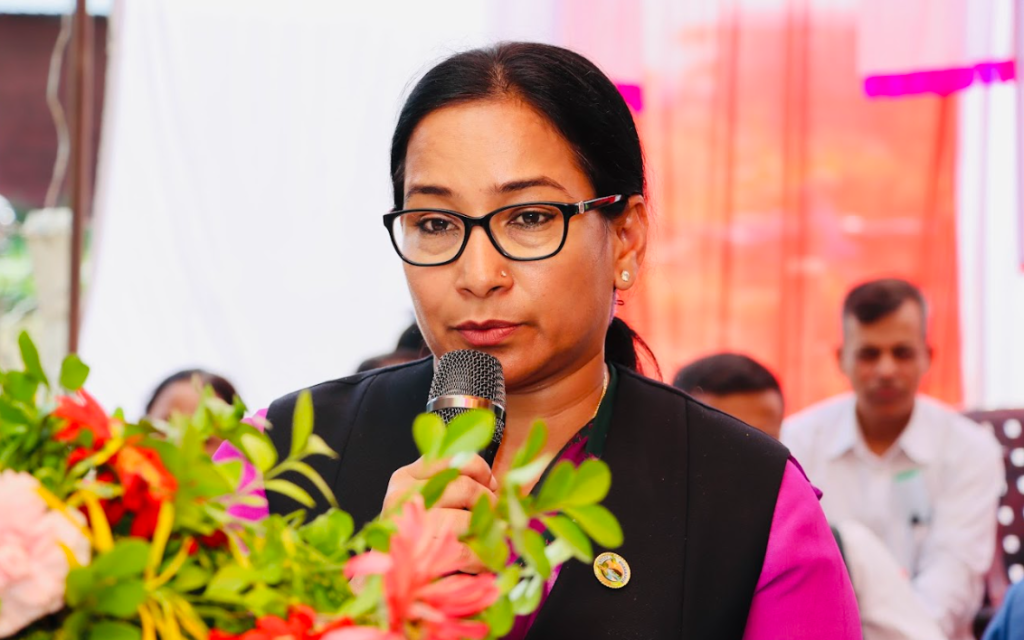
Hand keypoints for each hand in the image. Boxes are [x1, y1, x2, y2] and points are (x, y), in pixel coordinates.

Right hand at [383, 454, 498, 572]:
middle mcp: (404, 493)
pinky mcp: (415, 551)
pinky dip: (478, 557)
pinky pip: (459, 549)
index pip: (456, 460)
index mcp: (409, 475)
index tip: (492, 486)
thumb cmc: (413, 536)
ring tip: (492, 537)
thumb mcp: (428, 502)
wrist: (385, 573)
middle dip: (487, 503)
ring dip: (485, 530)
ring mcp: (408, 522)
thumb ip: (453, 487)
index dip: (481, 471)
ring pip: (463, 518)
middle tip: (496, 516)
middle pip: (464, 487)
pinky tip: (484, 561)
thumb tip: (497, 488)